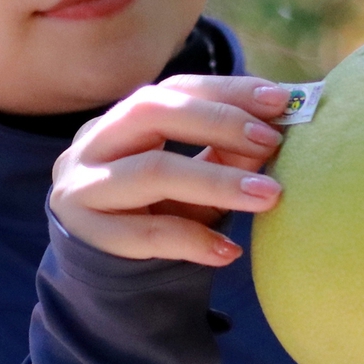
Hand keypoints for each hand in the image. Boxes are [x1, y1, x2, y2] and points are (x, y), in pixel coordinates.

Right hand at [51, 75, 292, 266]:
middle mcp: (93, 144)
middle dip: (219, 122)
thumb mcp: (192, 178)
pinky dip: (193, 241)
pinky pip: (147, 234)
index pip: (175, 89)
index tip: (280, 100)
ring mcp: (83, 188)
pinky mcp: (88, 235)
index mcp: (121, 120)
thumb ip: (224, 153)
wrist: (103, 275)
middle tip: (272, 141)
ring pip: (152, 172)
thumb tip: (273, 133)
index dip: (227, 90)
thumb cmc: (153, 213)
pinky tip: (228, 252)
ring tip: (268, 195)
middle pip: (151, 112)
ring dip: (217, 181)